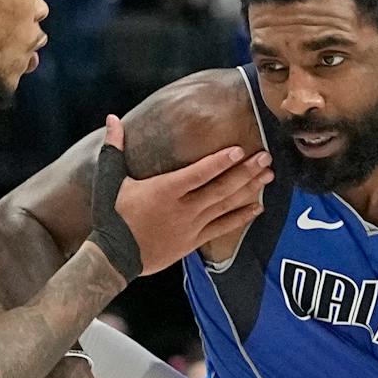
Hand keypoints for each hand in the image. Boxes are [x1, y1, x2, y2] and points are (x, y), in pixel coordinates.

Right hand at [103, 114, 272, 274]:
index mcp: (165, 190)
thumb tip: (111, 119)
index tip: (239, 150)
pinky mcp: (193, 242)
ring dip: (249, 190)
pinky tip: (258, 207)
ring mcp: (191, 226)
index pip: (199, 173)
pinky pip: (222, 228)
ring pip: (226, 206)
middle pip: (220, 188)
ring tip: (268, 176)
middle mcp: (183, 208)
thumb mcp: (109, 181)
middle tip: (266, 157)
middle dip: (246, 172)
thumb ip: (114, 150)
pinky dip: (241, 218)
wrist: (114, 258)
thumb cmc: (111, 217)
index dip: (220, 162)